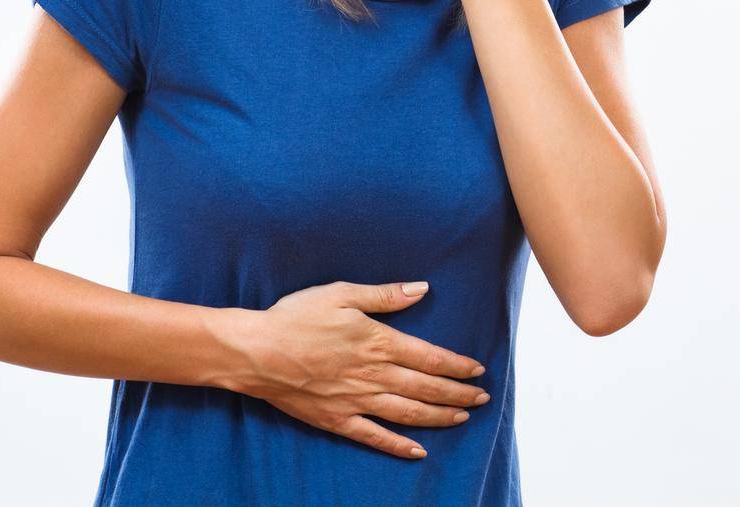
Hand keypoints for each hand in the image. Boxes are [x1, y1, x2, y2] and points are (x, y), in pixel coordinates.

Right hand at [220, 280, 490, 460]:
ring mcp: (357, 401)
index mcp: (378, 342)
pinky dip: (399, 446)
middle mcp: (373, 375)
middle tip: (482, 399)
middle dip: (458, 394)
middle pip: (426, 387)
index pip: (429, 357)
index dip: (456, 365)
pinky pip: (375, 437)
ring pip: (408, 413)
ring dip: (439, 417)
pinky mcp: (337, 420)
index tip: (477, 370)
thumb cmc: (296, 317)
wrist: (256, 351)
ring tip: (462, 418)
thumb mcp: (341, 294)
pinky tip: (418, 452)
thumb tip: (421, 289)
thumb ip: (384, 295)